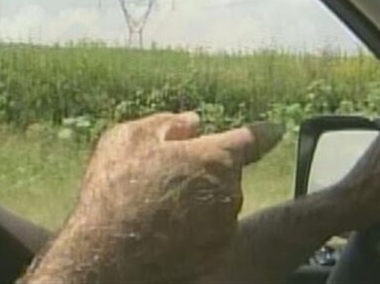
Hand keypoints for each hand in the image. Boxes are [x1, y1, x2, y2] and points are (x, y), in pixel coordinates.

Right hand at [51, 112, 283, 282]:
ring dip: (195, 201)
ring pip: (214, 204)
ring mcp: (223, 229)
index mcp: (215, 158)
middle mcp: (230, 194)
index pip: (251, 139)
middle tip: (159, 177)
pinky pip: (206, 233)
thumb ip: (167, 124)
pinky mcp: (212, 256)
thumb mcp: (128, 138)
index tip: (275, 130)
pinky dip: (191, 229)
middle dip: (200, 170)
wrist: (105, 255)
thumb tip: (192, 123)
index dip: (263, 132)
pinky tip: (158, 230)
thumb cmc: (114, 191)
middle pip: (224, 174)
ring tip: (151, 207)